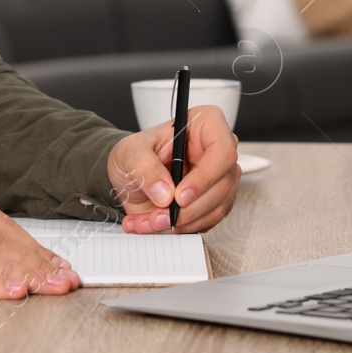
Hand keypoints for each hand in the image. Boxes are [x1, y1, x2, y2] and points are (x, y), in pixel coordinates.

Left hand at [108, 105, 240, 233]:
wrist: (130, 178)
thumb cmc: (135, 155)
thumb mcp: (129, 153)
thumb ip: (145, 167)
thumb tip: (165, 192)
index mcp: (204, 124)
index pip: (222, 150)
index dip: (204, 176)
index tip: (179, 196)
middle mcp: (216, 150)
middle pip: (222, 184)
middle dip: (188, 208)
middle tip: (159, 215)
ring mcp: (218, 177)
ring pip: (217, 206)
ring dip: (184, 221)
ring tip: (151, 220)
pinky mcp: (214, 200)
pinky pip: (208, 220)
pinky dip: (183, 228)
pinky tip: (158, 224)